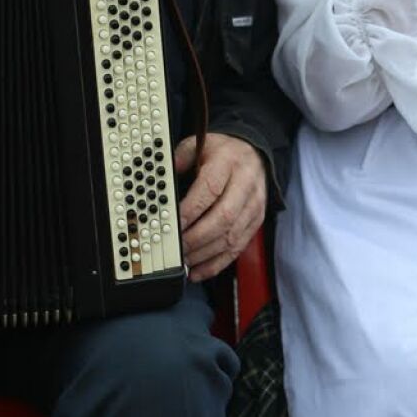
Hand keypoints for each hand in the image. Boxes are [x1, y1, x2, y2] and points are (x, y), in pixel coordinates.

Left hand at [174, 132, 267, 282]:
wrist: (255, 153)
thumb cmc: (222, 152)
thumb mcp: (198, 145)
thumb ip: (179, 160)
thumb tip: (160, 182)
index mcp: (228, 163)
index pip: (210, 190)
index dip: (190, 210)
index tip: (172, 224)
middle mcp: (245, 185)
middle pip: (223, 218)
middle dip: (196, 238)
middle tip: (176, 247)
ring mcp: (253, 206)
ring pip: (231, 237)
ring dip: (204, 254)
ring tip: (184, 260)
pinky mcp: (256, 222)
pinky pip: (237, 248)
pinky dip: (216, 263)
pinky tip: (198, 270)